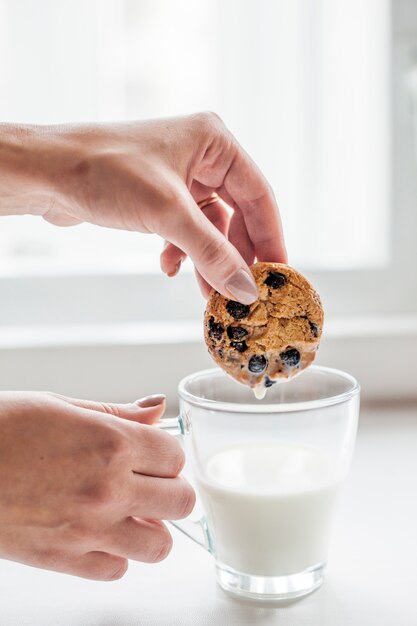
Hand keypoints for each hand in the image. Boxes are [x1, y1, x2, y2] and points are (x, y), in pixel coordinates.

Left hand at [0, 114, 285, 303]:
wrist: (45, 173)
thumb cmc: (102, 171)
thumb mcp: (167, 214)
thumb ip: (212, 253)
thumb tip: (246, 289)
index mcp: (214, 142)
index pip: (259, 196)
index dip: (272, 239)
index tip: (280, 275)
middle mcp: (201, 156)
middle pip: (237, 215)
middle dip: (236, 256)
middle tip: (243, 292)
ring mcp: (180, 176)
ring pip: (210, 227)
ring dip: (208, 260)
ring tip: (208, 294)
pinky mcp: (160, 196)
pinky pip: (185, 230)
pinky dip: (182, 252)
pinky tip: (169, 267)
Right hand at [0, 392, 193, 579]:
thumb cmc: (1, 427)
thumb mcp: (62, 405)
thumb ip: (118, 412)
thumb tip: (157, 407)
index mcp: (111, 443)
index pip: (176, 456)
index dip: (167, 453)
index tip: (153, 452)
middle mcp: (108, 488)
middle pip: (181, 501)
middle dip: (171, 489)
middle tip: (149, 481)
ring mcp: (87, 529)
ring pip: (158, 546)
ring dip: (151, 527)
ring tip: (131, 512)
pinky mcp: (62, 560)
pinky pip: (116, 570)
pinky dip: (116, 554)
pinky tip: (99, 533)